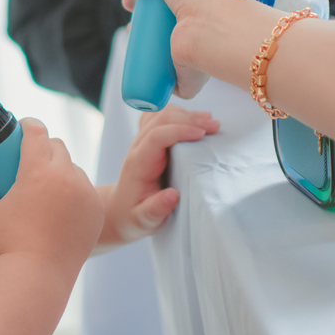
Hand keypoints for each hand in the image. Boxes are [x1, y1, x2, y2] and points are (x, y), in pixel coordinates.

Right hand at [0, 118, 103, 277]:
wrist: (38, 275)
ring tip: (47, 186)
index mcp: (38, 171)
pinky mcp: (95, 209)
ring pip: (73, 167)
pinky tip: (63, 204)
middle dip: (44, 147)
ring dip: (61, 169)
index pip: (36, 131)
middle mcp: (66, 176)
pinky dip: (74, 191)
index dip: (27, 125)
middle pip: (57, 146)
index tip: (22, 128)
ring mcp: (85, 192)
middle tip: (30, 159)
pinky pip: (85, 189)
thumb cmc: (9, 243)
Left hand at [98, 106, 218, 249]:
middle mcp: (138, 147)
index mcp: (139, 163)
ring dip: (186, 115)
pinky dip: (179, 114)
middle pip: (160, 119)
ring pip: (161, 114)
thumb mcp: (143, 220)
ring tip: (210, 121)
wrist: (120, 210)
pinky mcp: (148, 140)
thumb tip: (173, 196)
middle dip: (189, 119)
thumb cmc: (134, 216)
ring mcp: (142, 140)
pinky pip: (160, 117)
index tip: (202, 134)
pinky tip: (194, 119)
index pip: (156, 136)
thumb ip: (155, 210)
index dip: (179, 130)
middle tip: (215, 126)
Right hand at [112, 0, 281, 98]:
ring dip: (146, 53)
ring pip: (164, 56)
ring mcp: (192, 56)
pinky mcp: (187, 79)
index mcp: (196, 6)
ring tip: (132, 42)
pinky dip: (155, 80)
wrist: (214, 33)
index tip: (128, 1)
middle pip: (162, 31)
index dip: (145, 2)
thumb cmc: (202, 1)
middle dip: (142, 27)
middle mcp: (195, 31)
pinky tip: (141, 73)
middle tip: (129, 24)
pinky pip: (167, 83)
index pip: (166, 4)